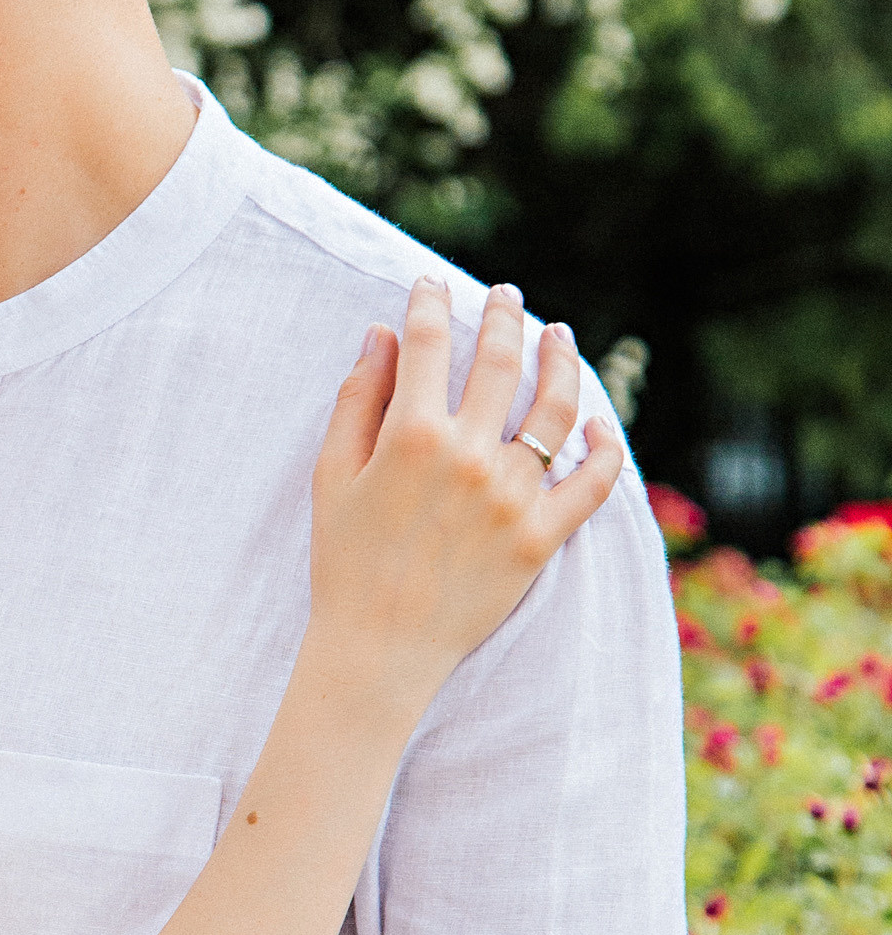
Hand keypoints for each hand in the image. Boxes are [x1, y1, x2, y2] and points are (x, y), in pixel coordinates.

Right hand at [308, 280, 620, 703]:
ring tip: (559, 337)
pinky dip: (605, 449)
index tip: (431, 285)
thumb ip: (357, 400)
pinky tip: (600, 423)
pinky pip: (592, 484)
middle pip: (500, 362)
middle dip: (503, 316)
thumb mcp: (330, 475)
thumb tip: (383, 335)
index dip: (430, 304)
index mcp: (411, 437)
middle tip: (506, 295)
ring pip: (556, 410)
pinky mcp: (541, 538)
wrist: (378, 649)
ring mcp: (513, 498)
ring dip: (561, 361)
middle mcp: (470, 458)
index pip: (428, 345)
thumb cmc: (343, 561)